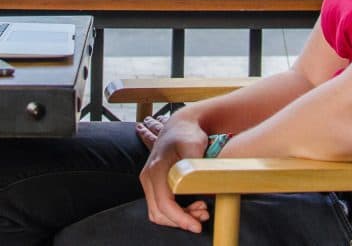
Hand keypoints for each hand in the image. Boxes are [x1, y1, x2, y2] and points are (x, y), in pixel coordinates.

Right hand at [138, 114, 209, 232]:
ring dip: (179, 217)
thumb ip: (195, 169)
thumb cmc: (188, 135)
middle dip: (181, 220)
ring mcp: (149, 181)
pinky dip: (176, 211)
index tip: (196, 225)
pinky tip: (194, 205)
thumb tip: (201, 190)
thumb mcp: (195, 148)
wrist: (180, 126)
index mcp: (157, 169)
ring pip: (159, 211)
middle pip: (159, 212)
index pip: (164, 203)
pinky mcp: (154, 184)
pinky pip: (161, 205)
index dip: (180, 218)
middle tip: (202, 215)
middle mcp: (148, 177)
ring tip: (201, 210)